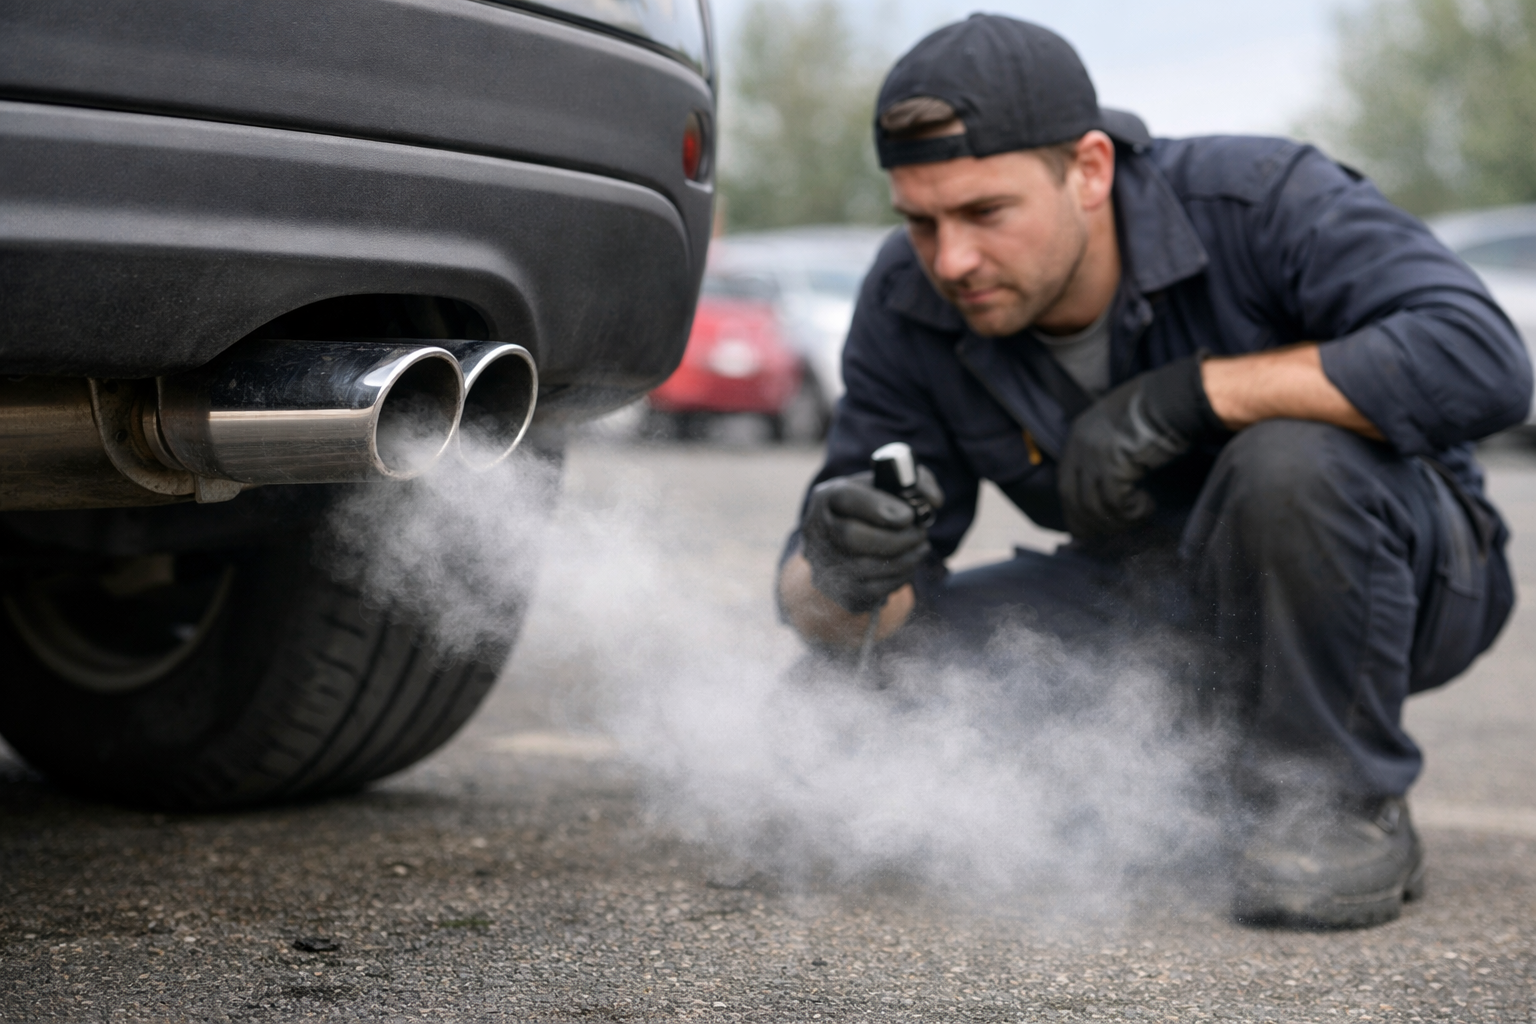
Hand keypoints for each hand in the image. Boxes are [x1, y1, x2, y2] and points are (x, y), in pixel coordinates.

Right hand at [800, 467, 942, 612]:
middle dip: (896, 537)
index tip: (909, 515)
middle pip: (852, 537)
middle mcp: (817, 532)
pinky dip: (900, 578)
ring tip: (920, 546)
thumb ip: (916, 482)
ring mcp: (826, 567)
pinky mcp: (841, 593)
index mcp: (825, 498)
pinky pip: (875, 591)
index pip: (844, 497)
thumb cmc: (875, 509)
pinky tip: (908, 564)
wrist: (850, 545)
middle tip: (921, 533)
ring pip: (866, 568)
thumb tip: (933, 501)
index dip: (878, 507)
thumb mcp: (889, 486)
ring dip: (906, 558)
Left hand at [1058, 355, 1225, 537]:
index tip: (1088, 525)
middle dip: (1091, 522)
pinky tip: (1147, 507)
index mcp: (1078, 434)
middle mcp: (1080, 446)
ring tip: (1138, 516)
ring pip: (1094, 506)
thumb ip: (1106, 451)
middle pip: (1074, 498)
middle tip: (1112, 532)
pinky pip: (1116, 503)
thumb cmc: (1155, 411)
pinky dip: (1132, 512)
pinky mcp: (1114, 466)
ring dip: (1117, 519)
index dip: (1076, 508)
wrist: (1173, 398)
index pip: (1066, 482)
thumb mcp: (1118, 427)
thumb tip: (1107, 483)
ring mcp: (1094, 456)